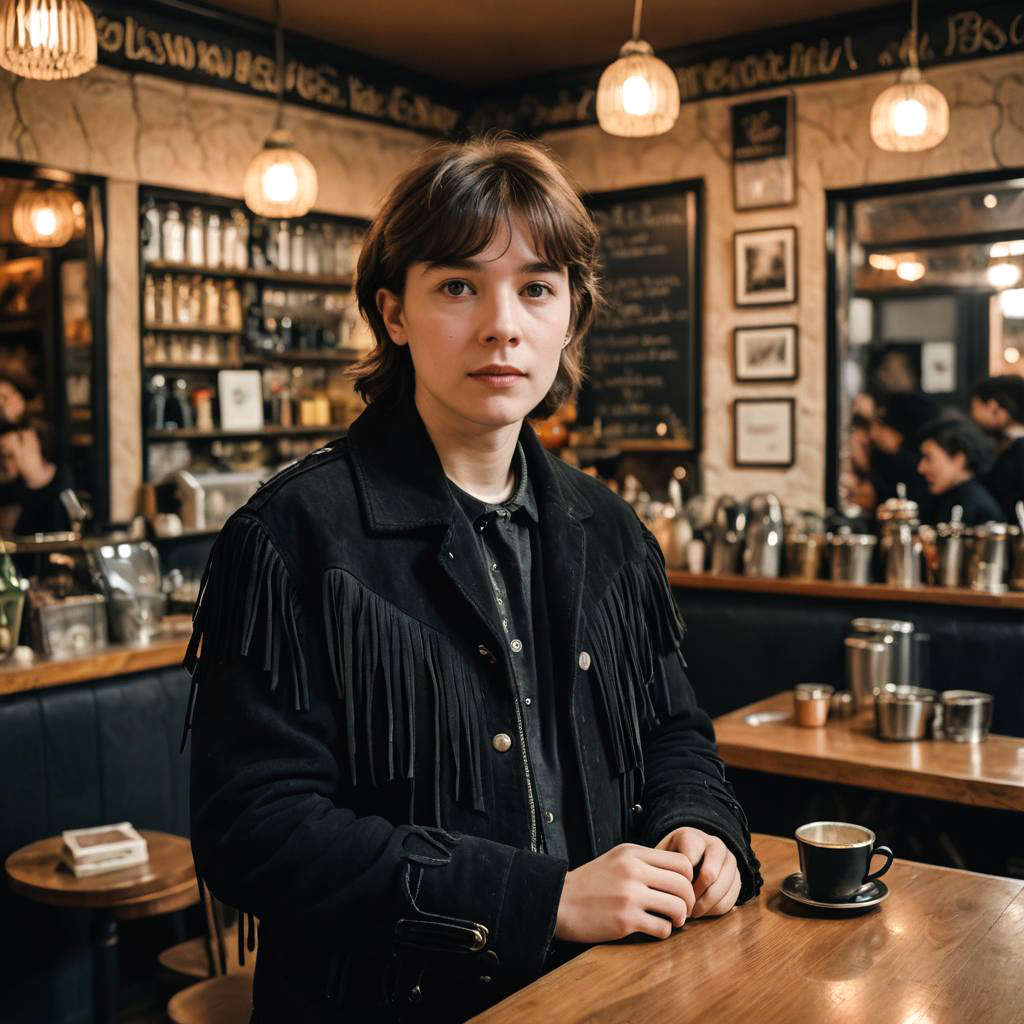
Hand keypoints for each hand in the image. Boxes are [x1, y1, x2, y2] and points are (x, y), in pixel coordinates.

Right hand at [554, 843, 695, 943]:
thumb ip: (643, 862)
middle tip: (683, 909)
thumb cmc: (590, 883)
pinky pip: (662, 928)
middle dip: (689, 901)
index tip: (681, 888)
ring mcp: (630, 895)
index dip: (688, 878)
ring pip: (678, 907)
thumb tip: (676, 873)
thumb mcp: (616, 859)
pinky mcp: (625, 920)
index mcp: (632, 853)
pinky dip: (664, 931)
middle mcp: (633, 871)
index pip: (681, 862)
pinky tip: (654, 928)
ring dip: (679, 918)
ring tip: (672, 920)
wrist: (560, 901)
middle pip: (683, 885)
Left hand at [656, 827, 740, 917]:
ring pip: (722, 888)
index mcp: (693, 836)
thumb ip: (661, 869)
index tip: (669, 893)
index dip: (679, 882)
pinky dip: (715, 910)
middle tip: (681, 908)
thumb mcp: (661, 857)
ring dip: (705, 905)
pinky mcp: (738, 877)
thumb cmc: (670, 859)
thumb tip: (663, 893)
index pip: (688, 861)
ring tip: (690, 912)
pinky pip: (730, 899)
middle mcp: (715, 844)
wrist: (689, 854)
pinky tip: (701, 911)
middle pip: (710, 874)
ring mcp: (730, 860)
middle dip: (694, 895)